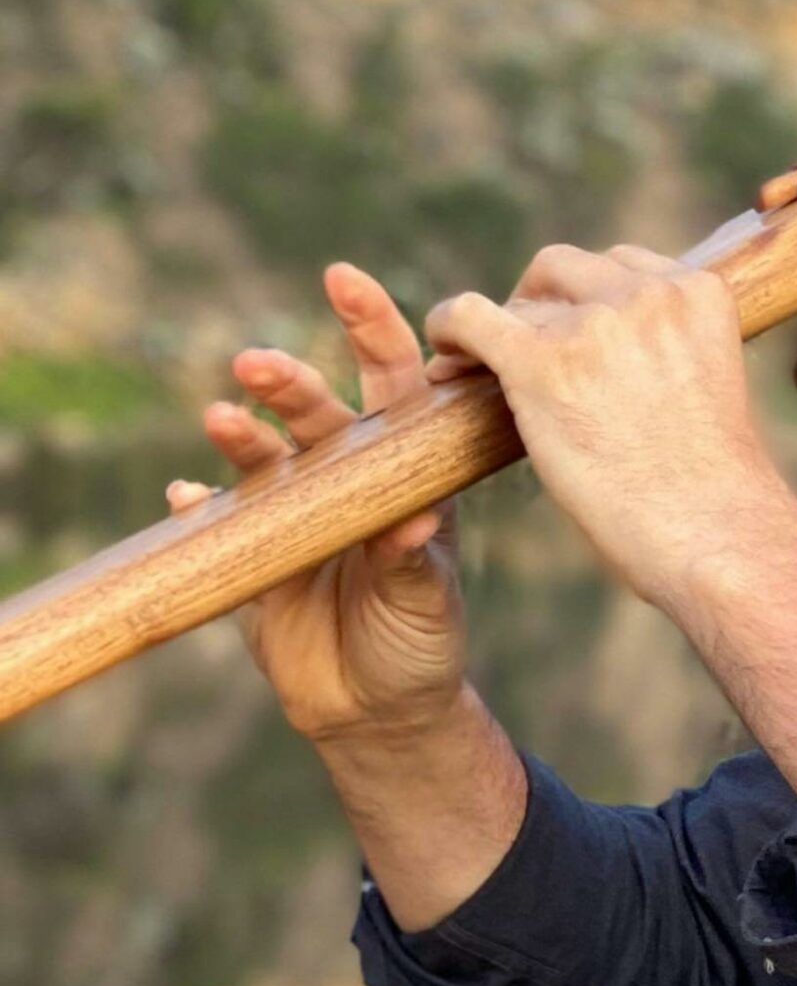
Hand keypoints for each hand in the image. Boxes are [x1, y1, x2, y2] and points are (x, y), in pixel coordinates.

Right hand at [165, 262, 467, 745]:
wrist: (379, 706)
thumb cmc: (421, 633)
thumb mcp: (427, 597)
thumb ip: (413, 558)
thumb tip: (410, 521)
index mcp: (400, 467)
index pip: (389, 380)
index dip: (369, 326)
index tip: (342, 279)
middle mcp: (342, 477)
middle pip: (315, 413)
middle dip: (288, 382)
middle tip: (259, 366)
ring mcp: (290, 514)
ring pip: (261, 460)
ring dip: (240, 437)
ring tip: (223, 419)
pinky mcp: (248, 561)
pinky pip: (211, 526)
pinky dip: (194, 510)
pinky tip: (180, 497)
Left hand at [422, 243, 796, 606]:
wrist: (708, 528)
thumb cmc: (710, 483)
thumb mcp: (704, 382)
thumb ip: (665, 348)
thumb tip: (601, 354)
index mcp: (700, 290)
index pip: (624, 265)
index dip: (588, 298)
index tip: (571, 331)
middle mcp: (649, 292)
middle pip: (568, 268)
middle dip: (541, 302)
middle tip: (525, 348)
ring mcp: (595, 324)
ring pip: (523, 299)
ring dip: (502, 327)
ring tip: (478, 363)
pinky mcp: (541, 363)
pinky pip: (472, 318)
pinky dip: (449, 328)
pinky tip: (444, 350)